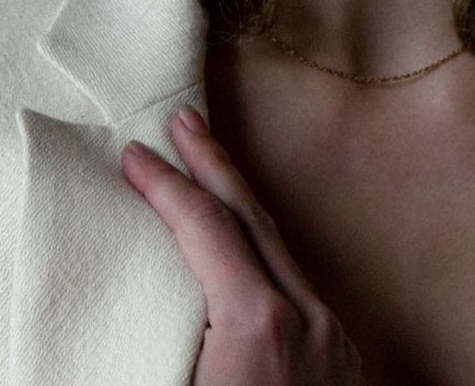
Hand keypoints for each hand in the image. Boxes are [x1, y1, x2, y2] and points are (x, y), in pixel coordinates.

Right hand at [121, 106, 364, 384]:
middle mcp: (305, 316)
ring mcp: (331, 333)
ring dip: (241, 208)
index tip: (134, 152)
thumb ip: (159, 331)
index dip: (165, 185)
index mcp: (256, 323)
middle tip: (184, 120)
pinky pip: (297, 287)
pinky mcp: (342, 353)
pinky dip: (265, 257)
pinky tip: (245, 251)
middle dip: (213, 164)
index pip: (205, 229)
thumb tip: (132, 291)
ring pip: (281, 251)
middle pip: (252, 219)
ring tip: (210, 173)